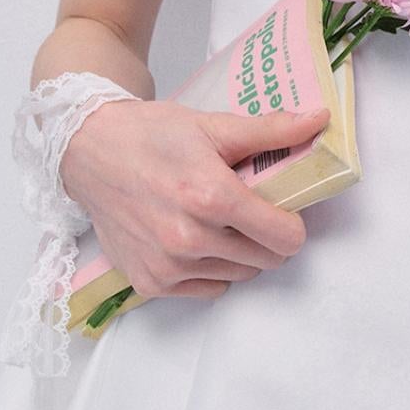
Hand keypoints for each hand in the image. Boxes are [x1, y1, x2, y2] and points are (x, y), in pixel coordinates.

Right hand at [60, 96, 331, 303]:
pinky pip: (207, 288)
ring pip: (238, 275)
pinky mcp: (150, 283)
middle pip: (266, 260)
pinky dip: (209, 269)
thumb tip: (319, 121)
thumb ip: (271, 130)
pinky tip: (193, 239)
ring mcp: (168, 266)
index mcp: (211, 197)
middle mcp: (189, 238)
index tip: (280, 208)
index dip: (291, 222)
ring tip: (216, 221)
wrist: (90, 152)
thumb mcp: (213, 125)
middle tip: (245, 210)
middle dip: (266, 236)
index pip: (285, 237)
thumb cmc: (152, 135)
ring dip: (238, 254)